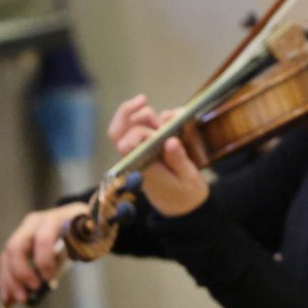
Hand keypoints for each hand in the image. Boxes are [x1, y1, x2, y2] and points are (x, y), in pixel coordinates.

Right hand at [0, 202, 85, 307]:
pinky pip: (6, 262)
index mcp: (52, 220)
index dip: (43, 261)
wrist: (77, 217)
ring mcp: (22, 232)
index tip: (48, 279)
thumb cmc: (83, 230)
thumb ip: (76, 253)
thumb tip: (52, 281)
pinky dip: (6, 281)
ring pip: (7, 257)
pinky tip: (8, 298)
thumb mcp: (86, 238)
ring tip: (18, 299)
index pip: (42, 239)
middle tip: (30, 291)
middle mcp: (32, 224)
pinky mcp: (16, 243)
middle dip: (20, 273)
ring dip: (9, 281)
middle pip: (16, 247)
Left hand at [108, 94, 207, 217]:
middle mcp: (139, 155)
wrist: (184, 207)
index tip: (159, 131)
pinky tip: (177, 116)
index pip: (126, 144)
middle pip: (119, 130)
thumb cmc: (185, 195)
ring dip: (148, 114)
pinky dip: (161, 116)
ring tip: (173, 117)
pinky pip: (149, 126)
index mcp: (142, 166)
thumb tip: (170, 141)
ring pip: (133, 124)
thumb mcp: (188, 181)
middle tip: (145, 100)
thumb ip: (179, 161)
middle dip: (129, 112)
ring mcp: (145, 149)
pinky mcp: (153, 146)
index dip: (137, 132)